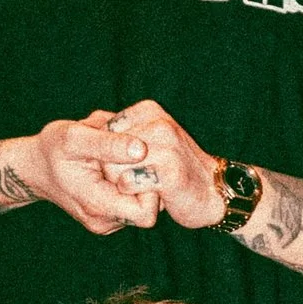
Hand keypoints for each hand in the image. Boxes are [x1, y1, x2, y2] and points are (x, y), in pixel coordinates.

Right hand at [13, 112, 153, 236]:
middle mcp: (105, 222)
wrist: (37, 166)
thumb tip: (142, 149)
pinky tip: (121, 165)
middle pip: (151, 208)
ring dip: (141, 179)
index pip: (146, 213)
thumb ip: (108, 144)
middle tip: (134, 153)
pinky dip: (136, 182)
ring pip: (148, 204)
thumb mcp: (74, 137)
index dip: (150, 186)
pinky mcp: (114, 215)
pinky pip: (139, 201)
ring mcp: (110, 221)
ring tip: (123, 158)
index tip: (140, 159)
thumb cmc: (53, 148)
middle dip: (148, 179)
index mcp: (96, 206)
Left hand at [100, 98, 228, 229]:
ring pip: (114, 168)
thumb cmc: (175, 169)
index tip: (128, 164)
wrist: (214, 193)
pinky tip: (150, 194)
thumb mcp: (149, 139)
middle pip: (106, 150)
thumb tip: (88, 132)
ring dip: (122, 183)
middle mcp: (159, 123)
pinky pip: (128, 183)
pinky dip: (132, 193)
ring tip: (144, 186)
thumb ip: (123, 133)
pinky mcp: (169, 172)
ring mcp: (166, 146)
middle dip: (112, 169)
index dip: (107, 154)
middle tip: (137, 178)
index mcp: (150, 110)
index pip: (103, 130)